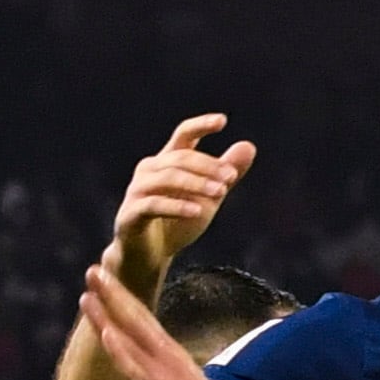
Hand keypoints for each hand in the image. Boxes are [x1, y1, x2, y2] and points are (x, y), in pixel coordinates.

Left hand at [79, 259, 256, 379]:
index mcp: (175, 360)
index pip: (146, 326)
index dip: (125, 304)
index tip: (107, 285)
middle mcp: (171, 359)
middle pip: (138, 319)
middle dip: (114, 292)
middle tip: (93, 269)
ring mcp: (166, 375)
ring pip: (132, 334)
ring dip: (110, 308)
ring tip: (91, 283)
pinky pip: (136, 370)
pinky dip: (120, 349)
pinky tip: (105, 331)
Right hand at [109, 115, 256, 288]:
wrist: (148, 258)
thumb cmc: (176, 224)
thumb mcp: (208, 198)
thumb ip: (226, 174)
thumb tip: (249, 146)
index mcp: (167, 161)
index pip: (184, 135)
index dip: (201, 126)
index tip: (222, 121)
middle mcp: (149, 170)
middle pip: (180, 157)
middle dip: (208, 166)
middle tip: (231, 176)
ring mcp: (137, 191)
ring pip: (168, 178)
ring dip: (196, 184)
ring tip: (220, 193)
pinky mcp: (130, 214)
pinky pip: (154, 205)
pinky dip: (177, 207)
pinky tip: (197, 211)